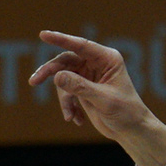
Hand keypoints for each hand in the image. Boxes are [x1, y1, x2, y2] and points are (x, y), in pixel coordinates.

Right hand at [28, 31, 165, 165]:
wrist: (131, 130)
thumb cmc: (126, 112)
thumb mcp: (103, 100)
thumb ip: (81, 87)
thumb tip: (57, 76)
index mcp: (107, 59)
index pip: (80, 45)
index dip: (61, 39)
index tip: (43, 35)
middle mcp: (96, 63)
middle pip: (65, 60)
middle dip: (50, 72)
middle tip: (34, 81)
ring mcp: (88, 76)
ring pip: (62, 78)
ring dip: (63, 99)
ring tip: (70, 116)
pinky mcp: (83, 88)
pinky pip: (66, 92)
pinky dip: (68, 106)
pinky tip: (77, 120)